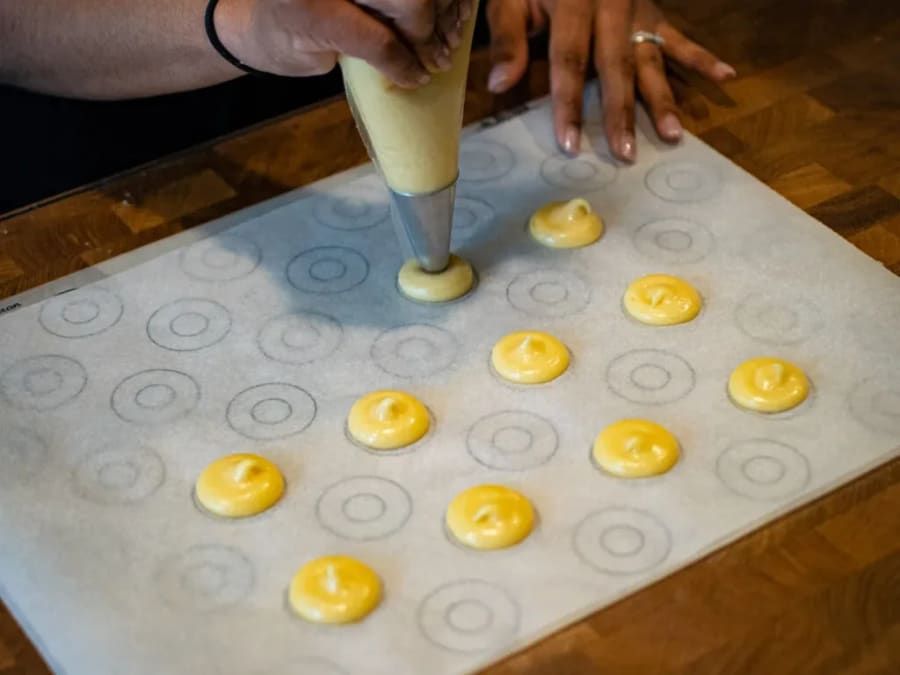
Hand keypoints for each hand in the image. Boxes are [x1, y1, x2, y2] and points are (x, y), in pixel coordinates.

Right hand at [215, 0, 471, 87]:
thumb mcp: (360, 0)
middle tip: (447, 45)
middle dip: (442, 13)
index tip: (463, 13)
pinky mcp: (316, 11)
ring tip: (433, 61)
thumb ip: (396, 0)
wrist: (250, 25)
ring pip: (410, 0)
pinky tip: (412, 76)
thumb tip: (454, 9)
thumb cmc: (308, 9)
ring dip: (427, 40)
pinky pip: (381, 42)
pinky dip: (403, 66)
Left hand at [486, 0, 735, 160]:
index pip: (570, 60)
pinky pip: (679, 36)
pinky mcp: (653, 10)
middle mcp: (613, 6)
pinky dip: (702, 58)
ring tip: (672, 135)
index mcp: (574, 2)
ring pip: (651, 57)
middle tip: (625, 153)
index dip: (569, 103)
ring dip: (662, 98)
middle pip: (617, 66)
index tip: (571, 144)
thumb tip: (497, 86)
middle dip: (621, 112)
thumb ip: (507, 39)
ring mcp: (638, 8)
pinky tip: (726, 76)